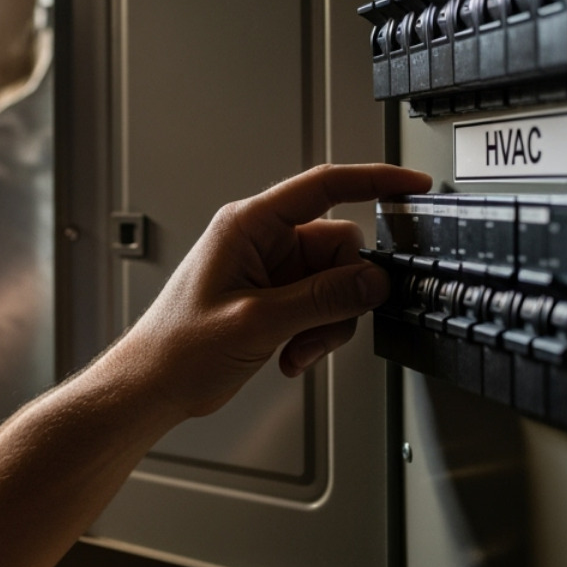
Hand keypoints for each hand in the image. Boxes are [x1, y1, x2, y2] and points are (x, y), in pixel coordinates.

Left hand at [110, 163, 431, 418]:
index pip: (324, 186)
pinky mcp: (275, 298)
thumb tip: (372, 281)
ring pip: (335, 283)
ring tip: (298, 348)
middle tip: (322, 327)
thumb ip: (321, 298)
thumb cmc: (178, 346)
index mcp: (249, 225)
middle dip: (342, 293)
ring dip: (328, 322)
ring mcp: (270, 270)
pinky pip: (321, 306)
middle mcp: (262, 241)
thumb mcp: (258, 321)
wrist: (153, 385)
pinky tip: (291, 355)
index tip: (413, 186)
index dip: (374, 181)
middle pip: (339, 248)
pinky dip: (316, 334)